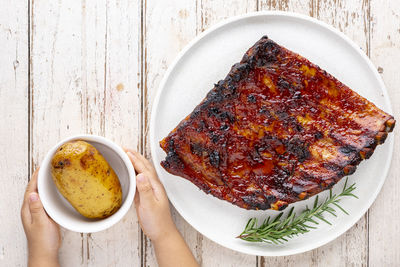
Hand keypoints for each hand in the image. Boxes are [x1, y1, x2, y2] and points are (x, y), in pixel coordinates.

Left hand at [21, 168, 60, 266]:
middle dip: (38, 178)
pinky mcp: (44, 215)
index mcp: (28, 210)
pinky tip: (53, 191)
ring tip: (49, 175)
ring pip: (39, 194)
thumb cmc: (42, 241)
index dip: (35, 178)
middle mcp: (31, 209)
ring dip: (43, 184)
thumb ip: (37, 209)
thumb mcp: (41, 223)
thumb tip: (33, 194)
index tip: (40, 167)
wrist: (45, 252)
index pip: (30, 189)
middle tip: (45, 166)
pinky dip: (48, 192)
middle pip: (33, 189)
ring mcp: (37, 212)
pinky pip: (45, 200)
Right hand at [125, 149, 197, 266]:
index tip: (125, 151)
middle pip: (144, 166)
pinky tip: (128, 171)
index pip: (143, 168)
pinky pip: (138, 180)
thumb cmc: (157, 222)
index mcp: (155, 186)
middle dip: (134, 156)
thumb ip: (145, 190)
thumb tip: (140, 175)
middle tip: (124, 148)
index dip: (134, 159)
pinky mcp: (144, 195)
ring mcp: (149, 189)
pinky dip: (133, 172)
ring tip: (126, 155)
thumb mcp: (149, 206)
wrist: (161, 232)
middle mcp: (153, 185)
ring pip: (141, 171)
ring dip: (134, 162)